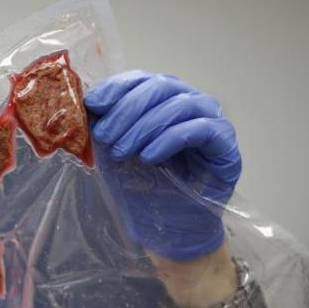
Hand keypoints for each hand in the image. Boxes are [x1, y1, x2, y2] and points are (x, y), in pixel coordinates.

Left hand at [85, 70, 241, 260]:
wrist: (170, 228)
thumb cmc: (144, 189)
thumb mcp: (115, 155)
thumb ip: (104, 128)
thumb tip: (83, 105)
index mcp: (162, 100)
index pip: (141, 79)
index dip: (116, 88)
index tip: (92, 104)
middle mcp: (190, 102)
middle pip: (160, 86)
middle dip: (126, 110)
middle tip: (105, 136)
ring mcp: (211, 119)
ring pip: (179, 104)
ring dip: (144, 126)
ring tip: (122, 152)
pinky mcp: (225, 143)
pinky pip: (200, 129)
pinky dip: (169, 139)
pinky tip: (149, 157)